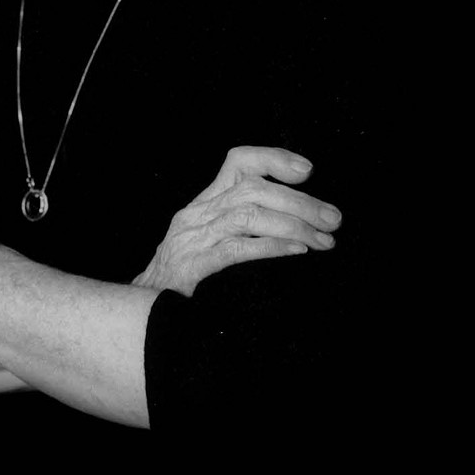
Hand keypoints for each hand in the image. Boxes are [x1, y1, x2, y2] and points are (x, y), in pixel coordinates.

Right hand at [132, 145, 340, 296]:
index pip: (238, 162)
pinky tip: (296, 251)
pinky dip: (270, 246)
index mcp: (204, 204)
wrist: (141, 316)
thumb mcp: (208, 242)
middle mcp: (197, 214)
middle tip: (333, 218)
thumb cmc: (182, 280)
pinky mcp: (192, 268)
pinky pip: (235, 249)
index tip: (308, 170)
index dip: (273, 159)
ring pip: (247, 214)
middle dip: (299, 201)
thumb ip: (240, 227)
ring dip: (293, 224)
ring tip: (324, 239)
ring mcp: (192, 240)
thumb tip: (295, 223)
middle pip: (252, 189)